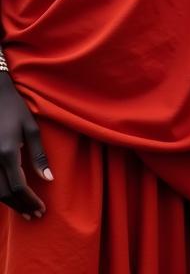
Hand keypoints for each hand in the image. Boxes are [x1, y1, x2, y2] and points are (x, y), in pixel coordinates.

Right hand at [0, 76, 50, 219]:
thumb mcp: (32, 128)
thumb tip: (49, 179)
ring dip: (10, 204)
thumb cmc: (16, 109)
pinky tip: (11, 197)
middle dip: (20, 206)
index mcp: (7, 152)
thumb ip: (39, 155)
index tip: (41, 209)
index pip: (18, 186)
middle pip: (4, 194)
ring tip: (26, 210)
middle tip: (35, 215)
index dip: (30, 200)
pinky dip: (0, 193)